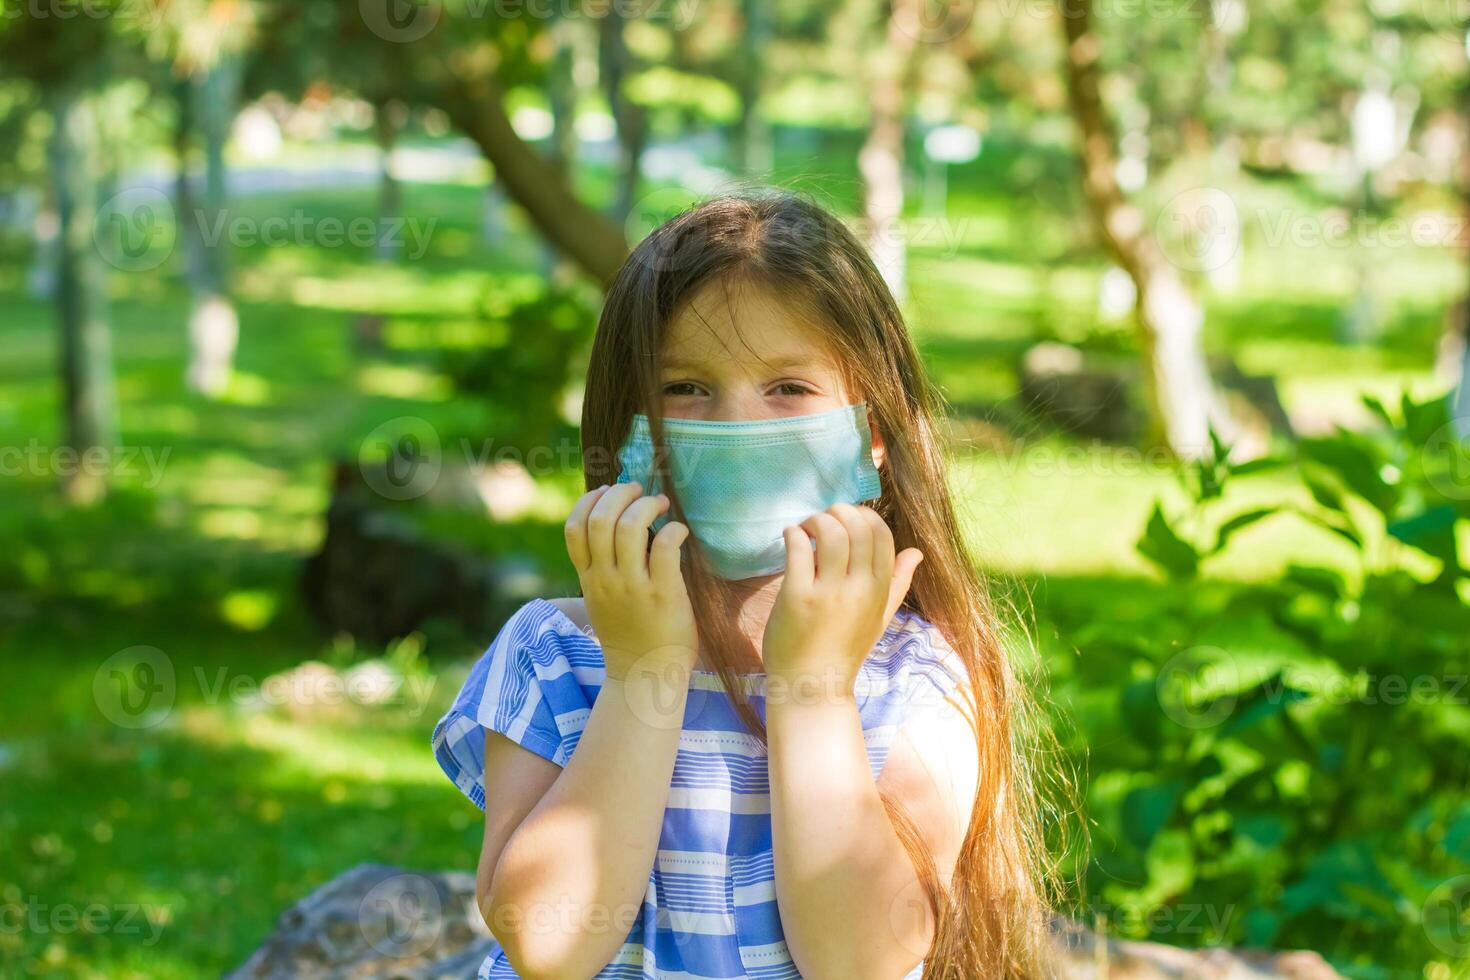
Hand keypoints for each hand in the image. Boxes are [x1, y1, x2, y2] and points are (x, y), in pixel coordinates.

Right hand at [564, 483, 696, 680]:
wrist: (644, 675)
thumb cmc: (629, 634)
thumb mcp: (601, 599)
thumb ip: (602, 567)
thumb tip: (616, 526)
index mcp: (588, 578)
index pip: (573, 528)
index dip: (589, 500)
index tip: (608, 492)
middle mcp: (606, 579)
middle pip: (601, 519)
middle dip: (621, 494)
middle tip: (639, 490)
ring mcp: (633, 586)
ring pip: (630, 527)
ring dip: (647, 505)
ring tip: (661, 504)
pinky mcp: (663, 594)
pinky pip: (665, 547)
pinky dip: (673, 530)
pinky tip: (680, 531)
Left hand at [761, 503, 921, 693]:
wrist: (813, 687)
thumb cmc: (844, 651)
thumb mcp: (879, 617)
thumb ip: (898, 583)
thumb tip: (917, 552)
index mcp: (880, 589)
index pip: (881, 534)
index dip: (862, 516)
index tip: (844, 521)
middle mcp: (859, 588)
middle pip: (857, 527)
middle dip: (837, 512)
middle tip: (821, 521)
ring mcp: (829, 593)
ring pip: (830, 532)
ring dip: (815, 520)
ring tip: (805, 529)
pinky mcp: (798, 597)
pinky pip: (798, 549)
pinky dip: (793, 533)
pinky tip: (790, 537)